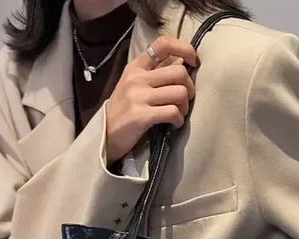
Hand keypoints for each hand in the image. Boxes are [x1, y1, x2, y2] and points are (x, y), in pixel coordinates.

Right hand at [105, 36, 198, 163]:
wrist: (105, 134)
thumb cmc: (124, 110)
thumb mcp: (134, 85)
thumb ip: (156, 73)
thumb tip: (182, 62)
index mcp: (136, 67)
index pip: (163, 44)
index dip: (184, 49)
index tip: (193, 62)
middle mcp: (137, 78)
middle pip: (179, 72)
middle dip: (189, 88)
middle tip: (183, 101)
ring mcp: (138, 96)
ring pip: (180, 93)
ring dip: (185, 107)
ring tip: (178, 114)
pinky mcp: (141, 115)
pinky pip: (173, 112)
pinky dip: (178, 120)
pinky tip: (173, 124)